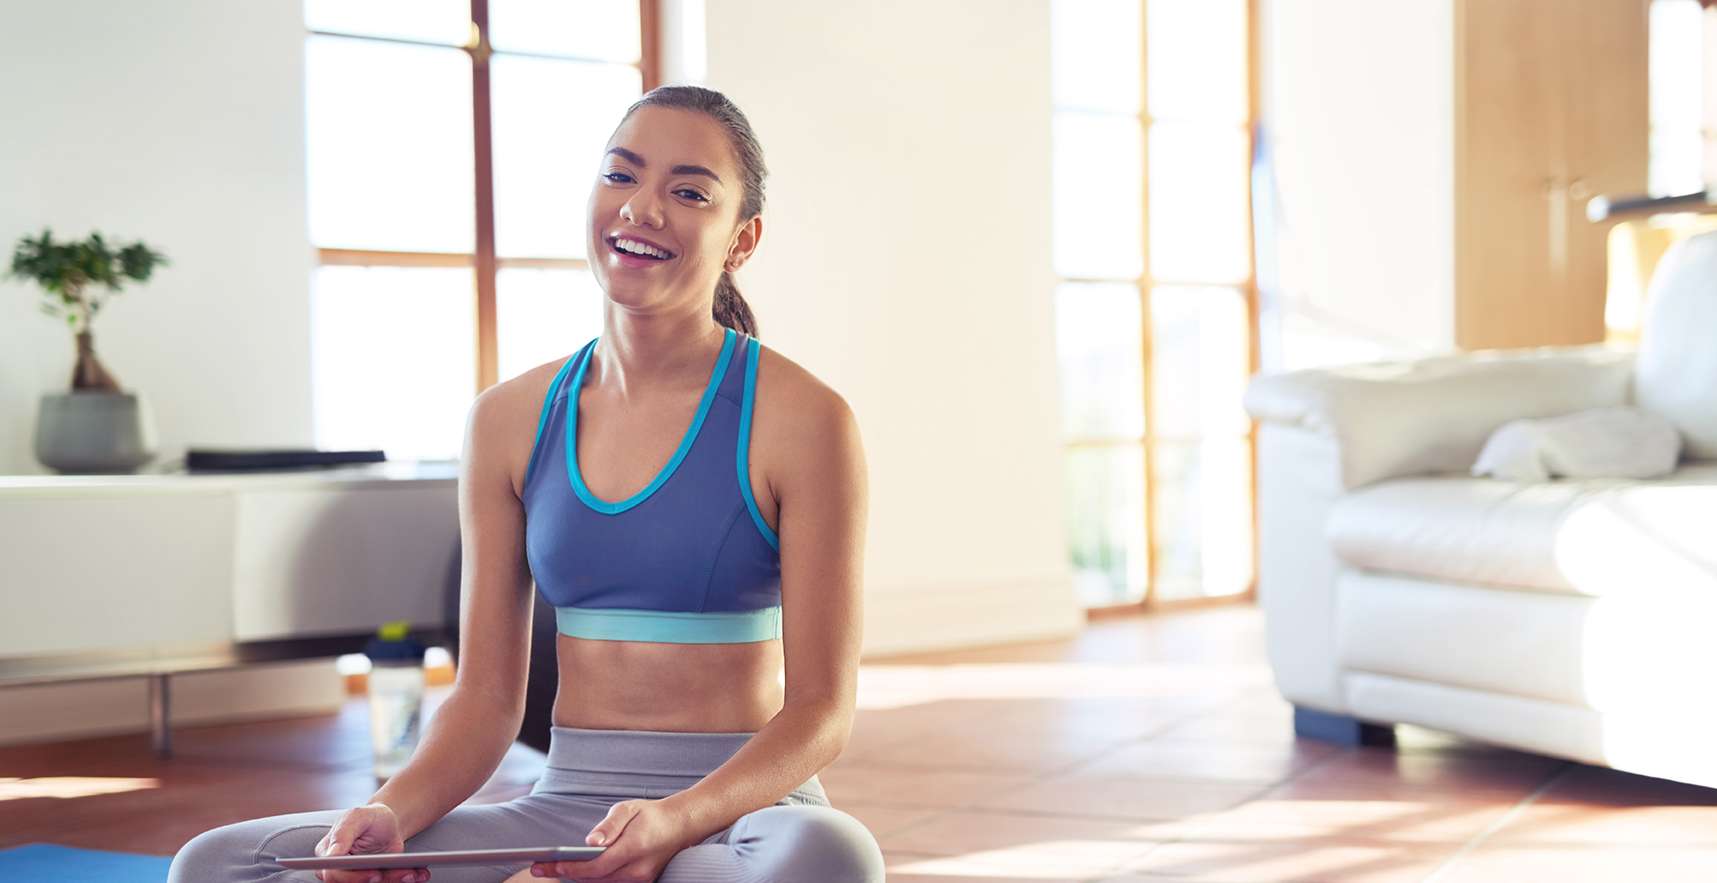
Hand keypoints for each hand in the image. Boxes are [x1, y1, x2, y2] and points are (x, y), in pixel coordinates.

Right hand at [312, 803, 429, 882]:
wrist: (390, 822)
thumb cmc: (370, 817)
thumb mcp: (357, 817)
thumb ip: (342, 833)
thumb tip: (331, 855)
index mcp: (328, 853)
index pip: (332, 873)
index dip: (351, 877)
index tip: (374, 874)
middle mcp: (339, 870)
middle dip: (380, 880)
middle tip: (402, 873)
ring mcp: (357, 877)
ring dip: (395, 880)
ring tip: (413, 872)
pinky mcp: (374, 881)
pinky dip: (404, 879)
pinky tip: (418, 874)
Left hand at [528, 798, 694, 881]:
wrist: (680, 825)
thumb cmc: (652, 815)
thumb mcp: (629, 809)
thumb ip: (609, 826)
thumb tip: (590, 841)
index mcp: (634, 848)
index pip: (595, 866)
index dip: (570, 868)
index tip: (547, 865)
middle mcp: (637, 869)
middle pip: (594, 878)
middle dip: (565, 874)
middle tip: (539, 868)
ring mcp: (640, 879)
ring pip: (601, 882)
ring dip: (577, 877)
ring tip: (552, 869)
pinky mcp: (640, 882)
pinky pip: (610, 882)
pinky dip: (592, 877)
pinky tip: (577, 870)